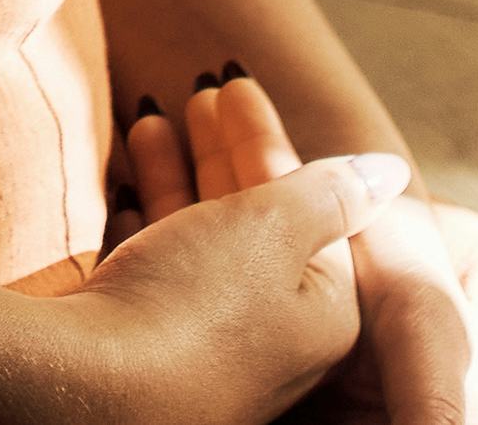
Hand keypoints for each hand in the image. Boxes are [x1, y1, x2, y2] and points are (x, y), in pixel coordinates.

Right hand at [114, 72, 471, 424]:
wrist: (88, 391)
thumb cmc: (193, 307)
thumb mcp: (272, 231)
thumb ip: (328, 193)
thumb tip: (390, 172)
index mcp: (324, 313)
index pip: (307, 209)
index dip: (266, 139)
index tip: (233, 85)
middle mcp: (273, 338)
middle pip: (254, 225)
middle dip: (223, 152)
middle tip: (196, 94)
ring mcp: (207, 349)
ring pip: (201, 246)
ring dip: (178, 176)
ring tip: (150, 119)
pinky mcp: (149, 353)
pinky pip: (158, 274)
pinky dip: (147, 224)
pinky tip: (127, 191)